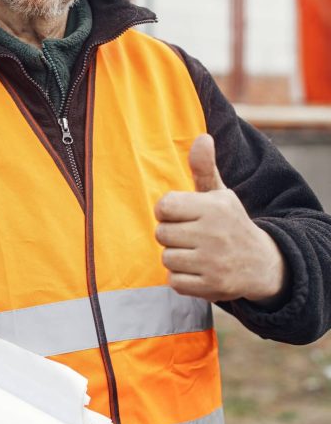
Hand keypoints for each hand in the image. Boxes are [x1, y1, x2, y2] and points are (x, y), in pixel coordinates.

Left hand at [154, 134, 286, 302]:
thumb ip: (203, 168)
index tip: (180, 215)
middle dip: (171, 235)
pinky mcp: (211, 286)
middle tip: (191, 236)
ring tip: (196, 253)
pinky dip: (181, 278)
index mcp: (214, 207)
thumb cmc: (230, 223)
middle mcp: (214, 233)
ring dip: (176, 257)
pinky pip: (174, 281)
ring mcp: (213, 261)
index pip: (164, 206)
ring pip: (166, 258)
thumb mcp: (220, 195)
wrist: (262, 264)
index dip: (166, 212)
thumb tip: (201, 137)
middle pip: (161, 234)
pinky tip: (198, 270)